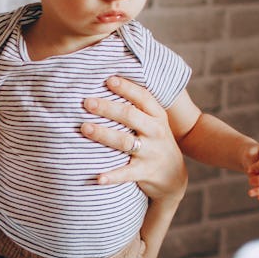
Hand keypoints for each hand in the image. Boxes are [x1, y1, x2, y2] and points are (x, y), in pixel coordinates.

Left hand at [80, 77, 186, 203]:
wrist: (174, 175)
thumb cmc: (155, 141)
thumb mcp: (154, 122)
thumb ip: (138, 106)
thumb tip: (108, 81)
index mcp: (157, 116)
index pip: (143, 97)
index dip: (126, 88)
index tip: (108, 80)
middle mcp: (156, 132)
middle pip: (130, 116)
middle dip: (107, 108)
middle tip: (86, 102)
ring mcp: (151, 152)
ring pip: (125, 142)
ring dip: (104, 134)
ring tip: (85, 128)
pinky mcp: (145, 172)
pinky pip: (126, 173)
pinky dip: (112, 176)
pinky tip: (97, 178)